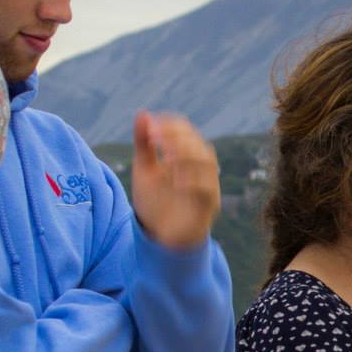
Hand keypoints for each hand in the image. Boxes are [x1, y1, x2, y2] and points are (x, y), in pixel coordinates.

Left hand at [130, 112, 220, 250]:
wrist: (159, 237)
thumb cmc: (155, 202)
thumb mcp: (144, 170)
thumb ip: (144, 143)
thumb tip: (143, 113)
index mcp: (188, 158)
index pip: (187, 133)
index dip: (172, 126)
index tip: (151, 127)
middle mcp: (201, 171)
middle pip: (200, 146)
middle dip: (178, 138)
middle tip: (156, 138)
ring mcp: (207, 188)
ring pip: (208, 164)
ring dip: (187, 155)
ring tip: (166, 156)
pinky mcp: (207, 207)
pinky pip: (207, 189)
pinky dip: (192, 180)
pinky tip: (173, 179)